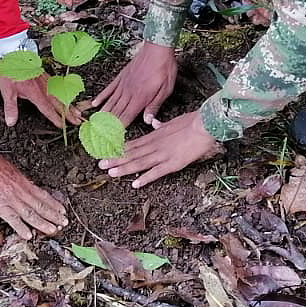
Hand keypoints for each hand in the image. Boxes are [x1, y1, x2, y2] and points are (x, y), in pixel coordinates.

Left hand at [0, 74, 83, 129]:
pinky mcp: (47, 76)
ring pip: (62, 96)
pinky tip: (70, 96)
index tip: (62, 126)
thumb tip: (11, 121)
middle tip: (77, 121)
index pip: (47, 109)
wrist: (15, 54)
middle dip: (68, 114)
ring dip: (70, 105)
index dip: (55, 118)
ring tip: (78, 113)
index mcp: (35, 93)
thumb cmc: (12, 72)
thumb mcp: (7, 91)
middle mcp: (44, 88)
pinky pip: (60, 87)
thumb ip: (11, 107)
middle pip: (58, 103)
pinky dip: (67, 94)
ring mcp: (47, 82)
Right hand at [0, 154, 67, 236]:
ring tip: (53, 230)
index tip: (62, 210)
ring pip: (32, 214)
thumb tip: (25, 184)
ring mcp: (13, 200)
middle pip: (41, 206)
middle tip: (65, 223)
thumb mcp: (12, 170)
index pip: (43, 195)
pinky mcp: (1, 206)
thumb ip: (19, 180)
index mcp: (24, 183)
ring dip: (43, 223)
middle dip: (54, 215)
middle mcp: (22, 192)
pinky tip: (29, 236)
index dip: (54, 204)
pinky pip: (13, 220)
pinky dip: (22, 228)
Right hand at [90, 41, 176, 126]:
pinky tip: (94, 103)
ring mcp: (123, 84)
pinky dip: (101, 96)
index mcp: (140, 99)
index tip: (111, 138)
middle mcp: (129, 93)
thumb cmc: (164, 69)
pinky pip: (109, 89)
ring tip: (94, 124)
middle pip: (115, 112)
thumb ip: (154, 106)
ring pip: (110, 102)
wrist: (157, 49)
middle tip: (97, 134)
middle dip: (106, 125)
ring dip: (102, 114)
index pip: (126, 117)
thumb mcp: (165, 90)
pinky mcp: (121, 77)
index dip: (118, 129)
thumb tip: (147, 121)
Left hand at [99, 110, 220, 188]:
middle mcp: (155, 145)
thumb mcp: (172, 122)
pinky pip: (156, 172)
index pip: (133, 144)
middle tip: (101, 165)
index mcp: (155, 136)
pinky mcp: (173, 163)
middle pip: (132, 153)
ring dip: (125, 168)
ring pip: (140, 163)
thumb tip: (154, 123)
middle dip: (116, 159)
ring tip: (111, 173)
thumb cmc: (191, 122)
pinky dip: (146, 178)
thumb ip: (161, 125)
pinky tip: (135, 184)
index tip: (107, 153)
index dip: (119, 149)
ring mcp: (163, 154)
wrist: (204, 125)